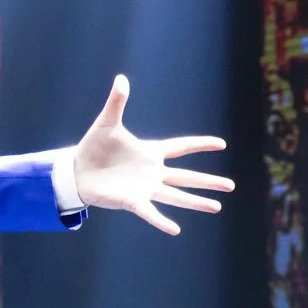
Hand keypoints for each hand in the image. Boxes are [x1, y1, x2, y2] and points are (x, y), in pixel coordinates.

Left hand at [72, 74, 231, 234]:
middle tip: (231, 186)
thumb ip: (117, 101)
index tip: (221, 144)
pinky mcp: (132, 201)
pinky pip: (150, 212)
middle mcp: (152, 172)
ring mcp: (144, 187)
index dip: (199, 144)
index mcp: (149, 152)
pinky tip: (176, 229)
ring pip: (176, 195)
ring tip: (217, 207)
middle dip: (208, 181)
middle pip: (186, 176)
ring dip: (196, 201)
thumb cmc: (93, 147)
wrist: (76, 170)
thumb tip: (121, 78)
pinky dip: (161, 220)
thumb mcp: (107, 122)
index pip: (180, 147)